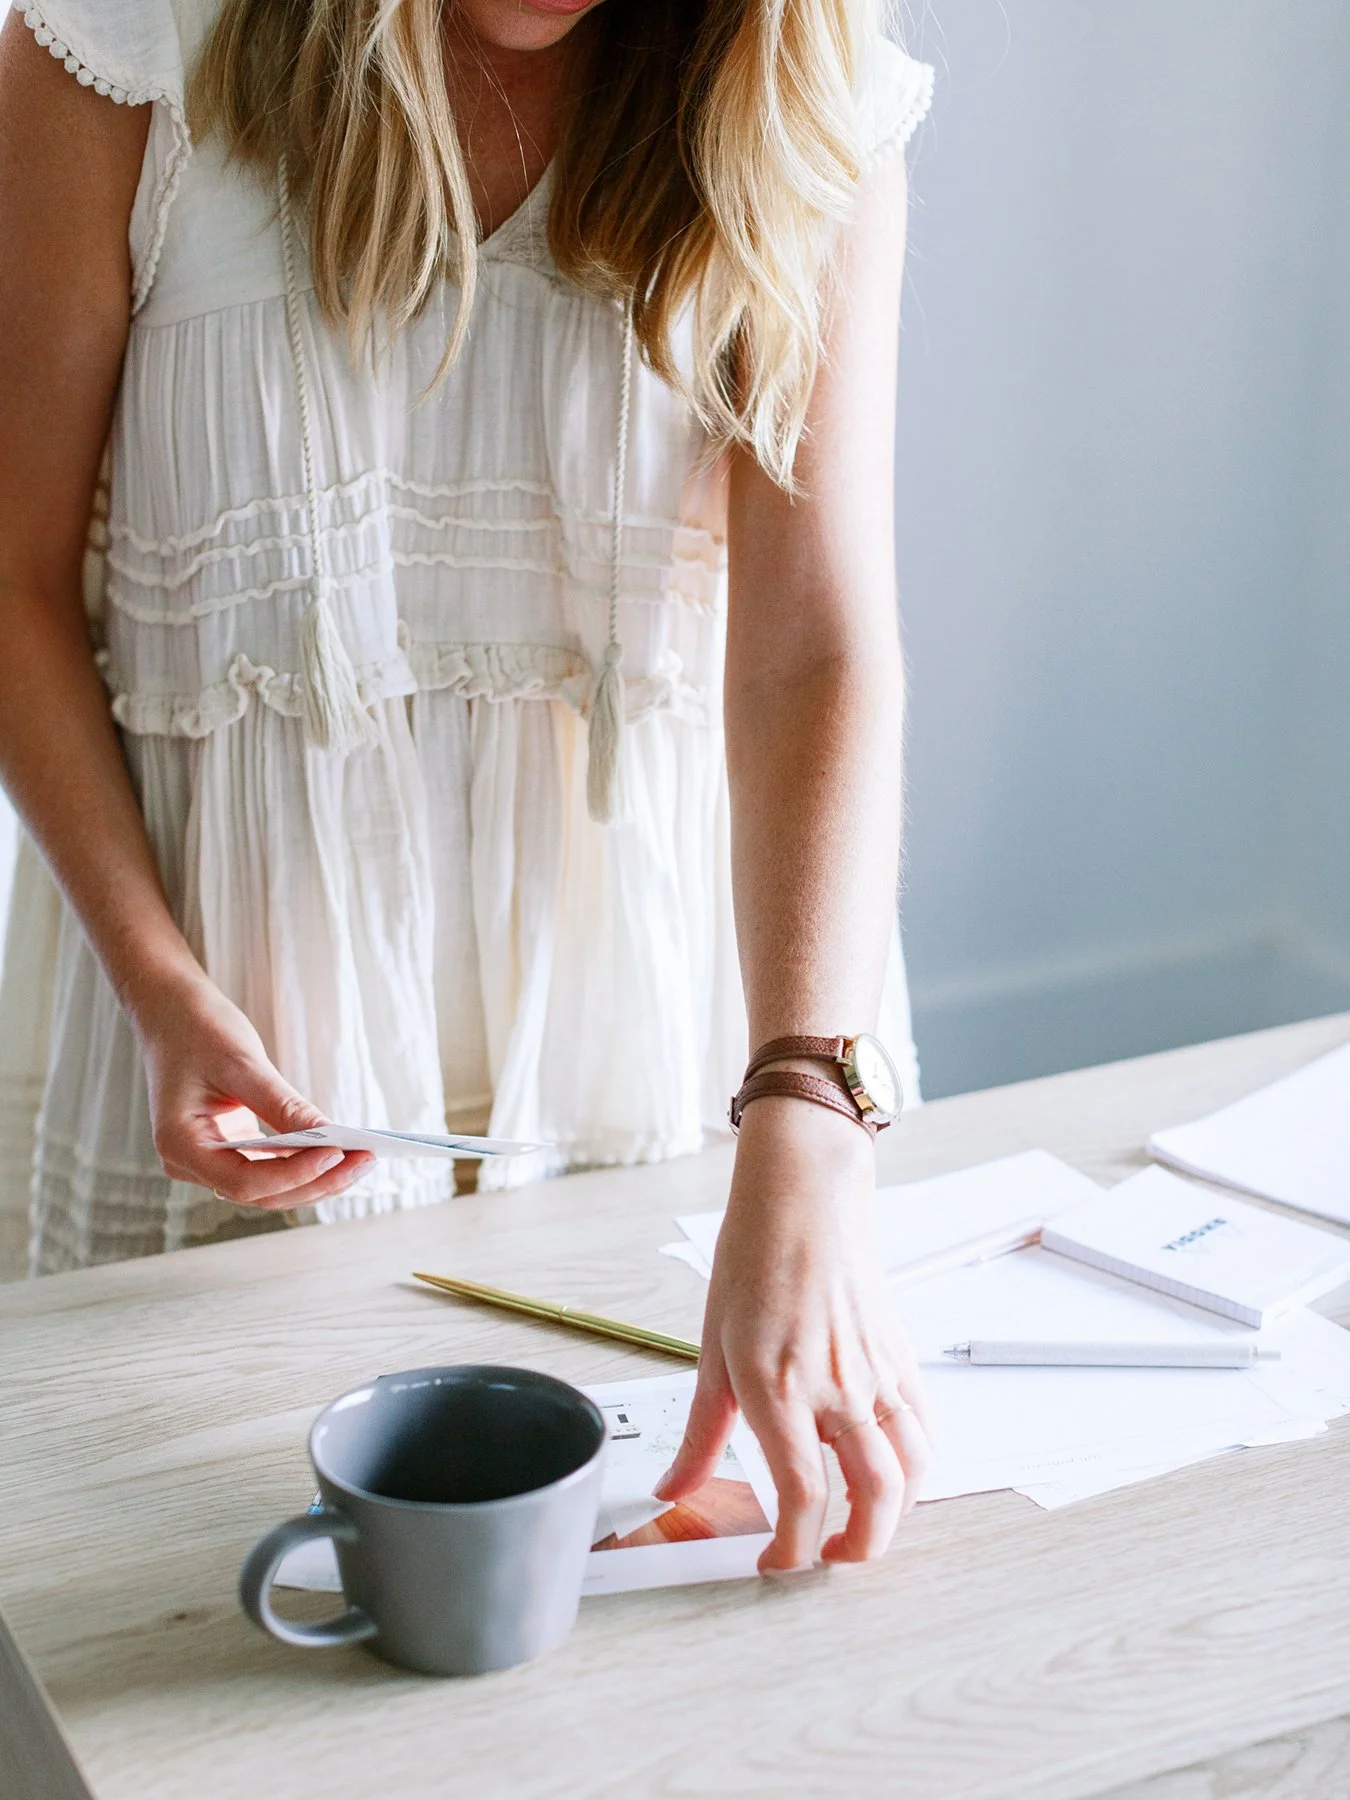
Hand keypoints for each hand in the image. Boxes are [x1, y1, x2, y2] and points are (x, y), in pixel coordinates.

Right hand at [132, 968, 373, 1208]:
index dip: (293, 1174)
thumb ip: (281, 1105)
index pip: (243, 1182)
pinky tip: (340, 1152)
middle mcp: (189, 1162)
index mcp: (179, 1144)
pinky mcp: (228, 1149)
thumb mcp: (241, 1063)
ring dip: (316, 1177)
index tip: (336, 1154)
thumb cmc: (197, 1028)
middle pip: (261, 1192)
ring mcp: (207, 1159)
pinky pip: (269, 1168)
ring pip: (269, 1187)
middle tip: (366, 1160)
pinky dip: (303, 1163)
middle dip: (316, 1180)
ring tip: (362, 1158)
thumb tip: (329, 1135)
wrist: (170, 1011)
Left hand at [655, 1098, 929, 1570]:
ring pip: (912, 1472)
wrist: (804, 1201)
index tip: (776, 1562)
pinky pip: (923, 1430)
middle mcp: (837, 1389)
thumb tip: (675, 1486)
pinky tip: (890, 1472)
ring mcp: (876, 1376)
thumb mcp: (712, 1353)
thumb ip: (699, 1434)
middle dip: (857, 1549)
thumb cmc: (755, 1260)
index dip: (794, 1549)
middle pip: (876, 1500)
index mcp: (780, 1389)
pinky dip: (915, 1467)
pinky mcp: (900, 1360)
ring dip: (894, 1516)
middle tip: (828, 1557)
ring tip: (862, 1527)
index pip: (804, 1497)